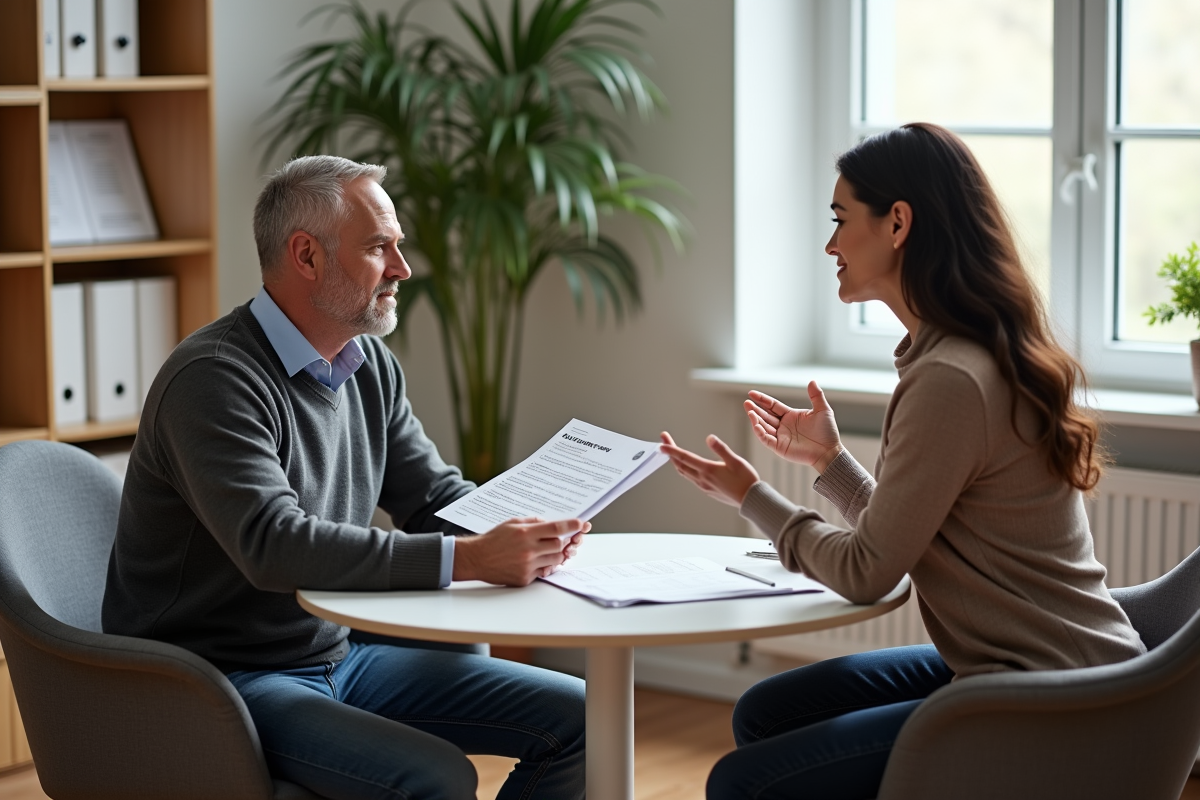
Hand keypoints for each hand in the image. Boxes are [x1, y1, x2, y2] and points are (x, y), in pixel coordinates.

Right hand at [453, 518, 590, 585]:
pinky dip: (541, 566)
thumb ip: (532, 522)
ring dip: (553, 555)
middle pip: (558, 546)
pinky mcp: (525, 578)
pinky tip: (531, 561)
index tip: (581, 524)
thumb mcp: (512, 523)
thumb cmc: (493, 539)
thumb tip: (551, 524)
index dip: (571, 525)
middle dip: (561, 542)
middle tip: (558, 539)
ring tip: (544, 550)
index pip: (555, 528)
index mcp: (525, 533)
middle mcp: (528, 550)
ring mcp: (527, 566)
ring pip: (554, 560)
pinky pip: (542, 572)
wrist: (476, 559)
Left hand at [659, 432, 758, 507]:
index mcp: (708, 470)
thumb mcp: (735, 461)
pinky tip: (687, 466)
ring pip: (684, 473)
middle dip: (670, 453)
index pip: (685, 458)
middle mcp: (702, 479)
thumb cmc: (746, 480)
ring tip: (672, 453)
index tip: (661, 444)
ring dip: (676, 462)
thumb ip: (721, 449)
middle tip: (664, 443)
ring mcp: (704, 486)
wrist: (750, 500)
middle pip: (680, 465)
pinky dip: (684, 469)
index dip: (672, 450)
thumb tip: (709, 438)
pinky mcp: (708, 490)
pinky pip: (691, 478)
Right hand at [745, 382, 842, 471]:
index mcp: (790, 416)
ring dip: (756, 419)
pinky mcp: (779, 447)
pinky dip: (760, 432)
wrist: (829, 451)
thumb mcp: (823, 410)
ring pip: (764, 426)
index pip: (772, 405)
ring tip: (750, 411)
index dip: (762, 399)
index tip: (751, 393)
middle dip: (755, 409)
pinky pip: (766, 439)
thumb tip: (812, 381)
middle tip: (746, 402)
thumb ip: (816, 396)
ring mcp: (780, 437)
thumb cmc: (827, 432)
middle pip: (765, 415)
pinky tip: (756, 424)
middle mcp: (783, 425)